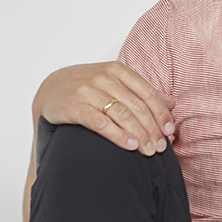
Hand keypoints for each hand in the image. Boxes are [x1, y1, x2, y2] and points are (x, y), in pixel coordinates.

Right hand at [34, 62, 174, 154]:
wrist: (49, 90)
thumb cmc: (86, 88)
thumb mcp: (114, 83)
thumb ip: (141, 91)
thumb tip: (172, 103)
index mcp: (118, 70)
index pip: (148, 93)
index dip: (161, 114)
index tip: (169, 132)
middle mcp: (104, 77)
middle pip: (137, 106)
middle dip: (152, 129)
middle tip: (161, 147)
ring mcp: (89, 91)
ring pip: (122, 115)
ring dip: (139, 135)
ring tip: (148, 151)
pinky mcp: (75, 106)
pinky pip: (101, 123)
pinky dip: (118, 135)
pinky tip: (130, 146)